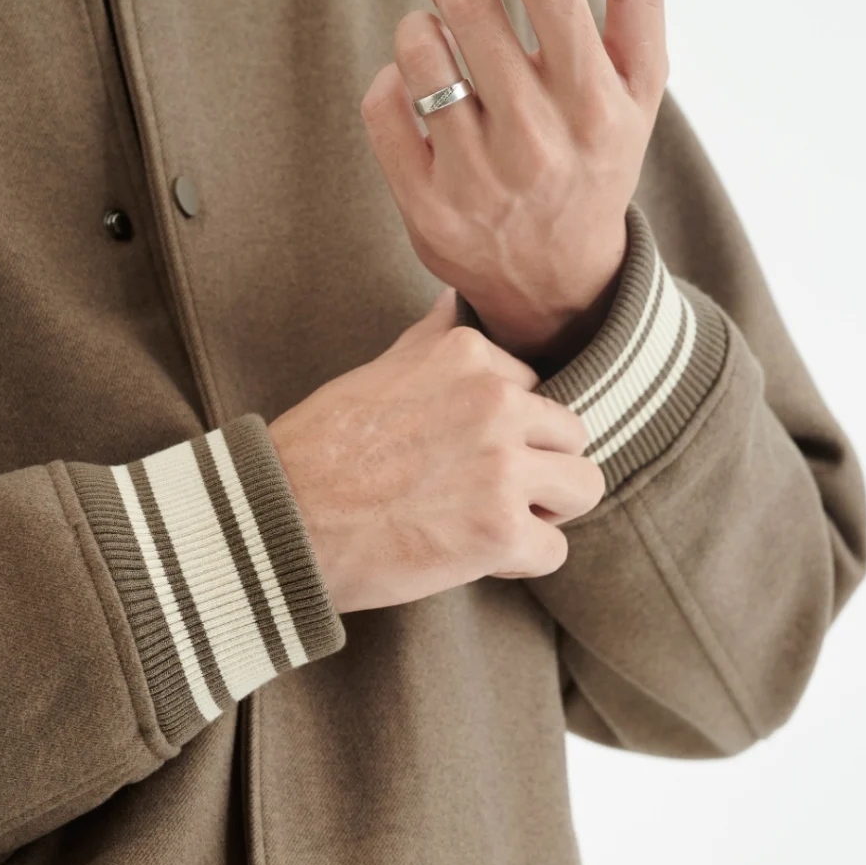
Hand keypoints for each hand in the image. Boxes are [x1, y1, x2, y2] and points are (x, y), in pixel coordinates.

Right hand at [267, 287, 605, 613]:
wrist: (281, 521)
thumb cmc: (319, 452)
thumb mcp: (377, 373)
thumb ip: (430, 341)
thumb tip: (453, 302)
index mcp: (468, 356)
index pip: (535, 390)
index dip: (508, 432)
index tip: (464, 456)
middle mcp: (494, 401)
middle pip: (572, 435)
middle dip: (540, 470)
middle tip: (486, 496)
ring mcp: (502, 465)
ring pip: (584, 487)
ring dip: (548, 513)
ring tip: (496, 525)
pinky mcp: (501, 529)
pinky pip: (555, 550)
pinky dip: (522, 562)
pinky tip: (477, 559)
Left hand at [359, 0, 666, 368]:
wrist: (559, 280)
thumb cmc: (596, 157)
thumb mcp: (637, 88)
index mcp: (595, 104)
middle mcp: (538, 144)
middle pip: (471, 5)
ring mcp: (478, 181)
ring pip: (418, 50)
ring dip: (419, 28)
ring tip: (438, 43)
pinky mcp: (426, 209)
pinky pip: (382, 105)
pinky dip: (391, 83)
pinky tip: (417, 93)